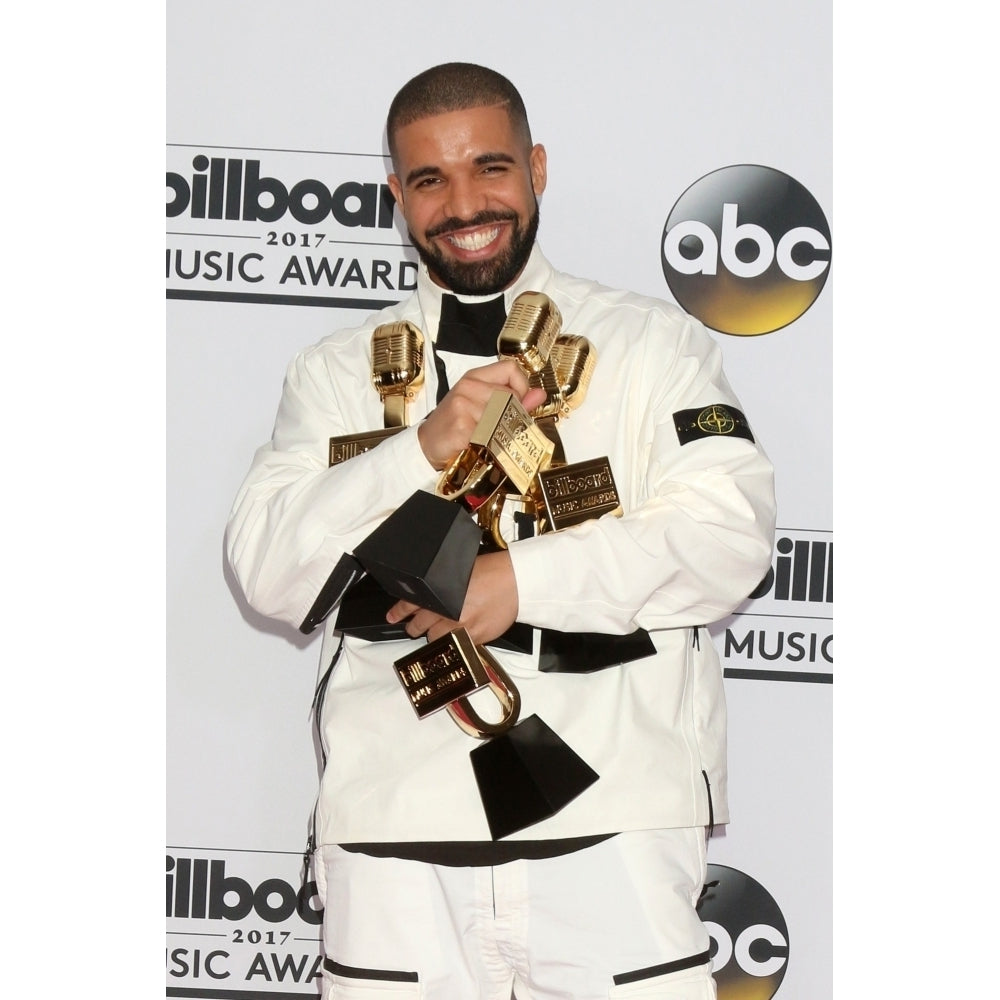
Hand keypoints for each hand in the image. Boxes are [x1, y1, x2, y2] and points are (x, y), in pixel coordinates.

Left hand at [386, 550, 519, 644]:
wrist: (516, 582)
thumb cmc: (492, 572)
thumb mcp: (459, 572)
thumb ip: (442, 587)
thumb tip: (429, 597)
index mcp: (442, 592)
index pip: (411, 604)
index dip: (399, 612)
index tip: (392, 617)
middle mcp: (448, 612)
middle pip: (420, 626)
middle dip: (415, 627)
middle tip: (414, 626)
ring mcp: (462, 628)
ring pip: (436, 640)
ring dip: (435, 636)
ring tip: (440, 630)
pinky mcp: (476, 638)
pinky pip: (457, 645)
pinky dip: (456, 641)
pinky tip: (459, 635)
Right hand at [417, 359, 546, 469]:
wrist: (425, 445)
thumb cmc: (453, 425)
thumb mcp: (481, 406)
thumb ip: (513, 400)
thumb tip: (540, 394)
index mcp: (474, 378)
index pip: (511, 369)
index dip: (521, 386)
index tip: (517, 402)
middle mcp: (468, 387)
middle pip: (511, 395)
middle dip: (512, 415)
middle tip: (498, 428)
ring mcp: (464, 405)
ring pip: (503, 417)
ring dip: (499, 433)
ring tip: (486, 438)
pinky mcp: (462, 426)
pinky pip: (491, 436)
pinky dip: (489, 445)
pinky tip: (477, 446)